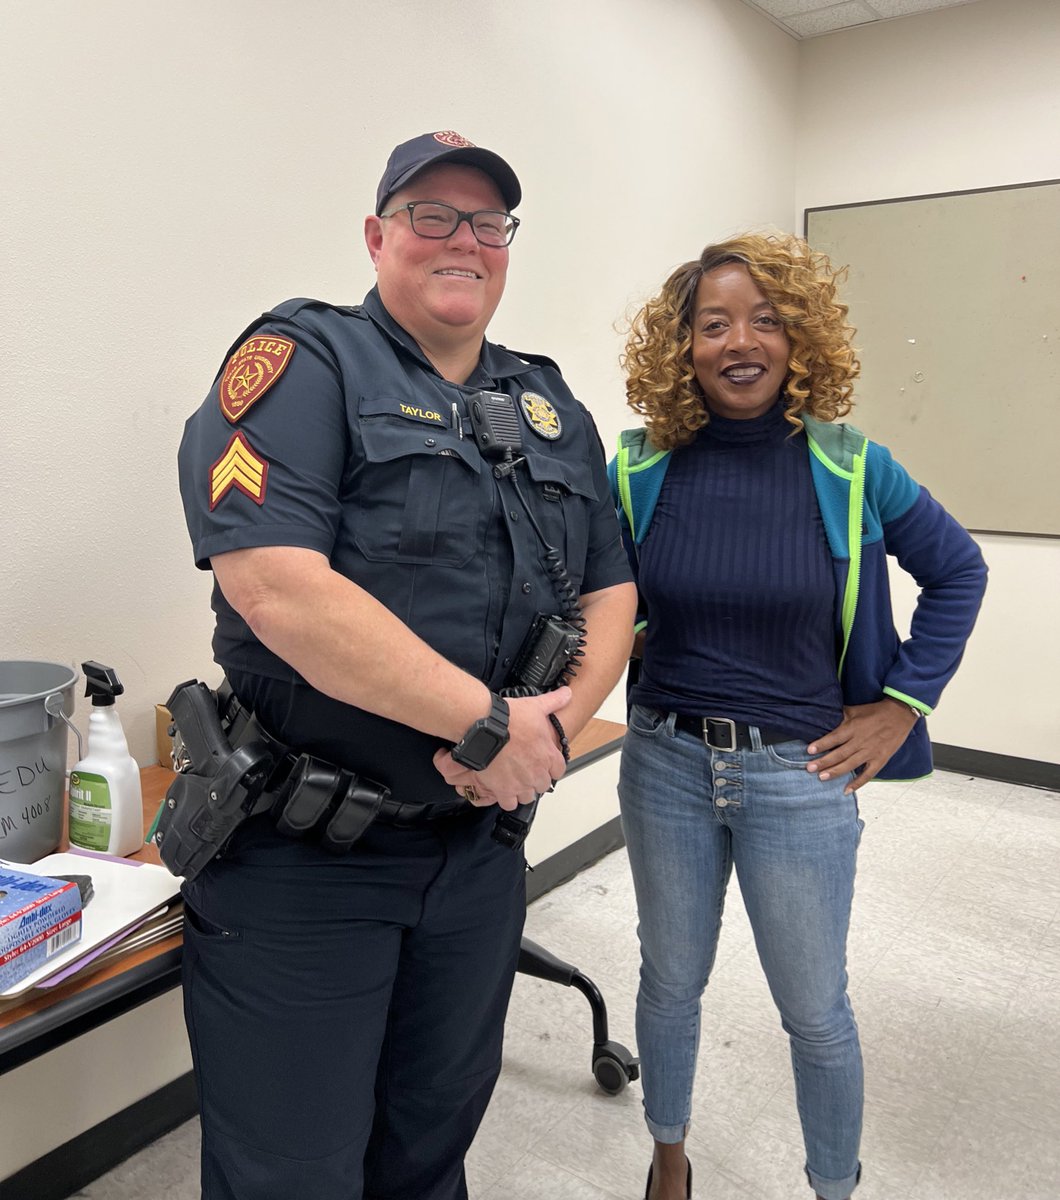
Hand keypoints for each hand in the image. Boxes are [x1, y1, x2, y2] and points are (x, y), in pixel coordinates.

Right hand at [432, 688, 571, 809]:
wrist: (485, 727)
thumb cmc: (509, 718)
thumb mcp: (536, 706)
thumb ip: (554, 701)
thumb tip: (566, 693)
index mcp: (548, 755)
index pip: (558, 770)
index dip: (551, 767)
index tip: (543, 763)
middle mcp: (537, 772)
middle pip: (542, 785)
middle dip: (536, 779)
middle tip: (526, 770)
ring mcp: (520, 783)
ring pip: (527, 796)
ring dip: (523, 790)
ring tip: (514, 780)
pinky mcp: (503, 789)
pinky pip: (509, 803)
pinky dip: (506, 798)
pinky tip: (502, 788)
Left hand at [806, 699, 918, 793]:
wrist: (900, 714)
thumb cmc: (875, 711)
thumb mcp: (855, 710)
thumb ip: (840, 716)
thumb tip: (823, 717)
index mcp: (853, 728)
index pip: (834, 738)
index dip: (822, 744)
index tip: (809, 751)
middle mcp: (861, 741)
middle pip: (840, 753)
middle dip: (824, 762)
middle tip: (810, 768)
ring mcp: (871, 752)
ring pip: (850, 764)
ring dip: (836, 772)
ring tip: (822, 778)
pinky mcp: (880, 760)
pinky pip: (868, 774)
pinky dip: (857, 783)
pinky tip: (846, 790)